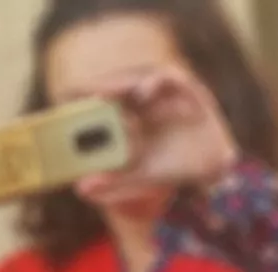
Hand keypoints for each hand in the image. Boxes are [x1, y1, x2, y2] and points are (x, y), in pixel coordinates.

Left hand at [91, 67, 238, 199]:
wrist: (211, 171)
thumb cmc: (171, 167)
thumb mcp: (139, 175)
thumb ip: (112, 182)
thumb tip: (81, 189)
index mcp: (133, 113)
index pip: (107, 94)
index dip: (87, 90)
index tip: (65, 95)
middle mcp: (149, 100)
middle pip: (123, 81)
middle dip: (103, 83)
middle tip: (84, 91)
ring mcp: (170, 94)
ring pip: (144, 75)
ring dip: (124, 80)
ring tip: (106, 92)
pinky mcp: (192, 92)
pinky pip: (174, 79)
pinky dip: (157, 82)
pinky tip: (143, 93)